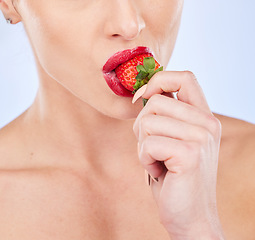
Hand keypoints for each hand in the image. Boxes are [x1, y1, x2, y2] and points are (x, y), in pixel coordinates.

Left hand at [133, 71, 224, 238]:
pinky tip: (159, 172)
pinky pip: (148, 144)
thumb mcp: (171, 139)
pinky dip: (144, 159)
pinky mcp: (190, 154)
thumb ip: (164, 115)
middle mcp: (206, 123)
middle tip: (152, 148)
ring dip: (143, 145)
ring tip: (158, 161)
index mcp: (203, 116)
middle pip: (155, 101)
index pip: (184, 77)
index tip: (142, 97)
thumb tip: (142, 93)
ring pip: (147, 121)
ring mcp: (201, 138)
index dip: (158, 81)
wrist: (189, 216)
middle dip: (141, 126)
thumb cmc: (174, 176)